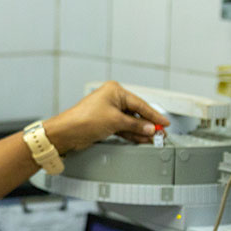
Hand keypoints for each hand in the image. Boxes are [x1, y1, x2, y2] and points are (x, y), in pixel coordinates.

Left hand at [42, 81, 169, 153]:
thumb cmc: (84, 119)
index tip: (164, 122)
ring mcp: (108, 112)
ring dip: (141, 130)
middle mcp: (112, 99)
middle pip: (136, 112)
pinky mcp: (105, 123)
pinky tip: (141, 139)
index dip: (153, 114)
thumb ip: (135, 125)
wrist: (67, 132)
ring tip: (153, 138)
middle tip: (160, 132)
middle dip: (148, 124)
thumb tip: (149, 128)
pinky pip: (124, 127)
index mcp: (114, 91)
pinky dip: (132, 133)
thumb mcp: (115, 121)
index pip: (140, 103)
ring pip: (130, 121)